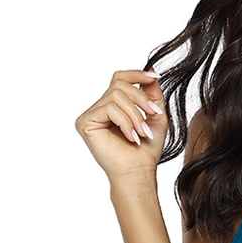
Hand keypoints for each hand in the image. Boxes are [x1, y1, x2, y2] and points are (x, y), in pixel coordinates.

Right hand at [75, 68, 167, 183]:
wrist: (138, 171)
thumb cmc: (146, 150)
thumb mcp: (156, 117)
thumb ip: (152, 95)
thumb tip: (151, 71)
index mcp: (114, 106)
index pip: (119, 79)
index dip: (136, 74)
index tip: (154, 76)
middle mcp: (99, 108)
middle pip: (119, 85)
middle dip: (140, 99)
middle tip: (154, 115)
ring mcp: (91, 115)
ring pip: (116, 96)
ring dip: (135, 115)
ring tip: (142, 133)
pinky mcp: (85, 122)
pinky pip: (109, 109)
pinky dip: (125, 122)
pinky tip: (131, 137)